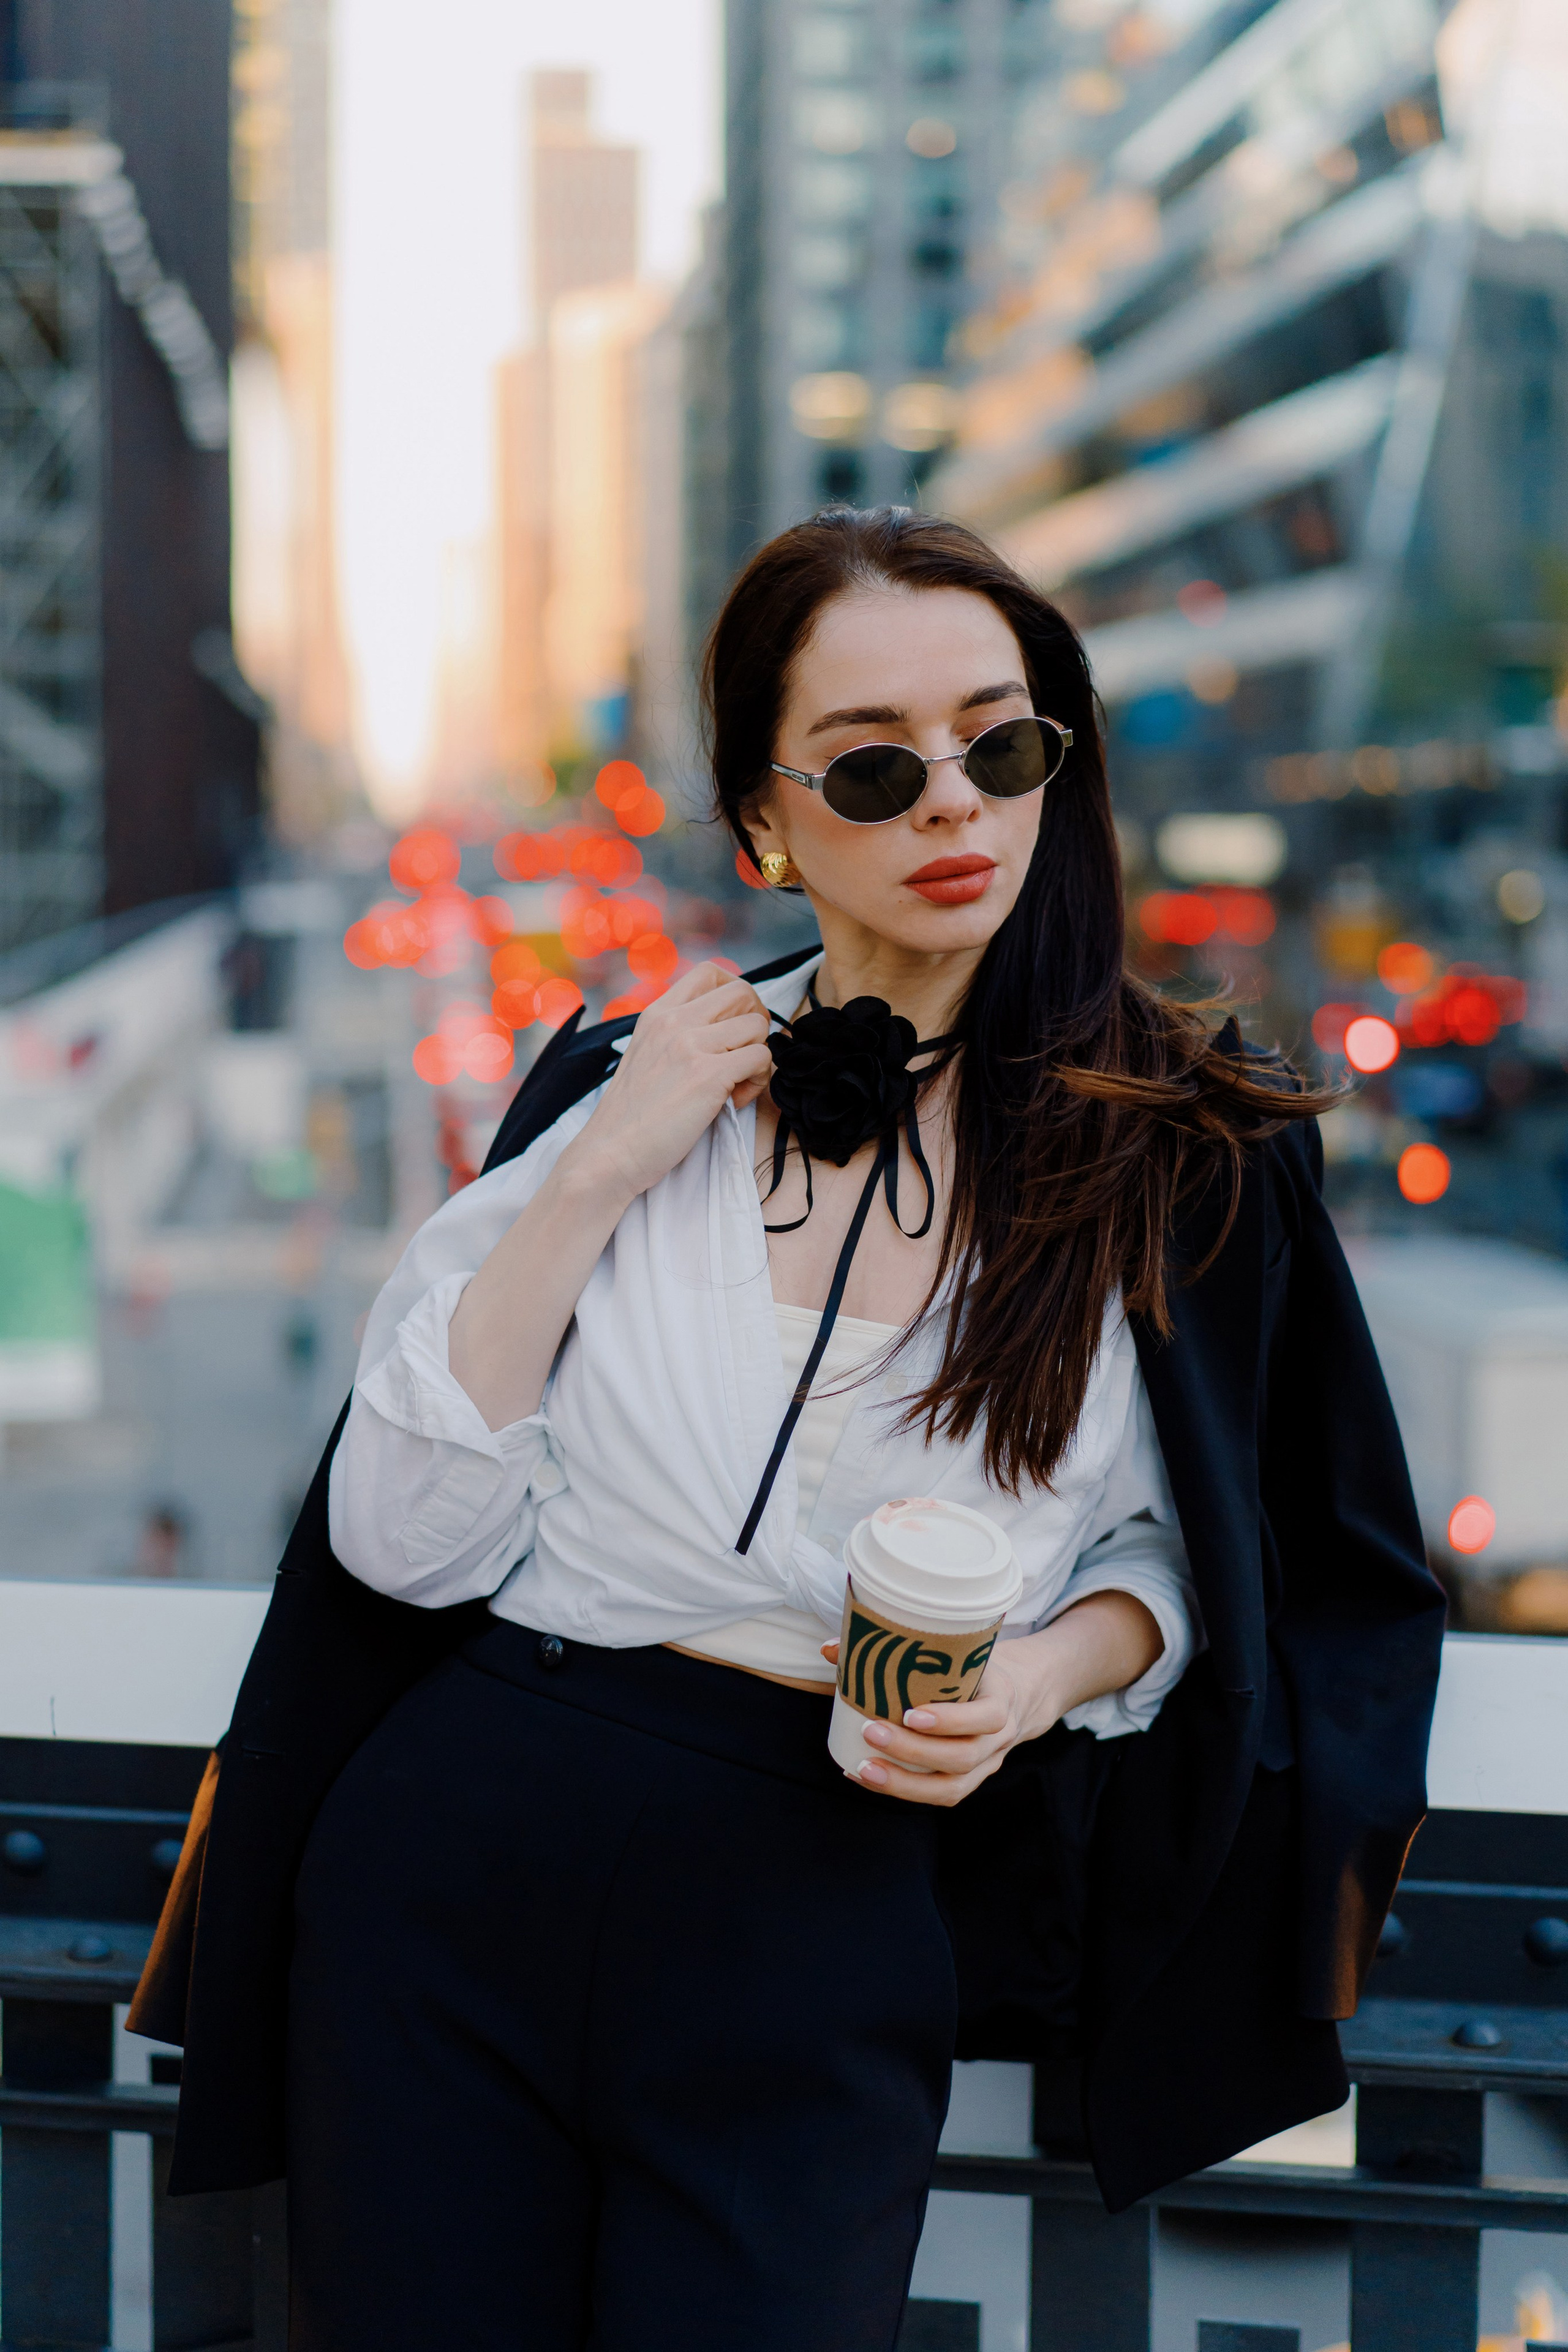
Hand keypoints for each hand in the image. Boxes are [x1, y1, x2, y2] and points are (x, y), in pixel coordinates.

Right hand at [565, 962, 774, 1206]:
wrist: (609, 1154)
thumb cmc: (631, 1116)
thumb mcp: (646, 1055)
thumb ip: (676, 1035)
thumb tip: (720, 1028)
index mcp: (657, 1013)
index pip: (710, 972)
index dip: (734, 995)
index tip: (732, 1026)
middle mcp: (674, 1021)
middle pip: (742, 992)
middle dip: (755, 1022)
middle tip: (743, 1055)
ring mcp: (691, 1045)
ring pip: (758, 1025)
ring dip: (758, 1056)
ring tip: (736, 1084)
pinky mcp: (709, 1075)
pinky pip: (761, 1058)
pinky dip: (758, 1082)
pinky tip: (732, 1102)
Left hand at [821, 1639, 1055, 1807]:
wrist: (1015, 1693)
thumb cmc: (973, 1668)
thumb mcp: (956, 1651)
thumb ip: (902, 1646)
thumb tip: (829, 1648)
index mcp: (1000, 1698)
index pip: (987, 1716)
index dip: (951, 1721)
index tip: (910, 1714)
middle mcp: (999, 1738)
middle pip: (963, 1757)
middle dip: (913, 1751)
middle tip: (871, 1731)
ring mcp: (986, 1765)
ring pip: (952, 1788)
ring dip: (904, 1783)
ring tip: (863, 1768)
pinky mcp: (969, 1780)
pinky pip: (939, 1796)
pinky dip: (901, 1789)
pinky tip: (866, 1777)